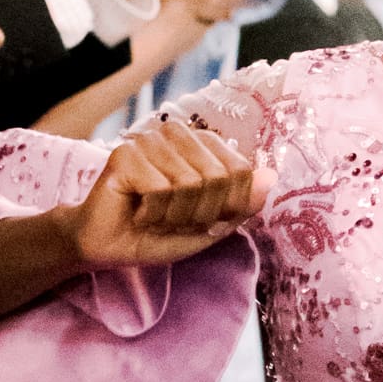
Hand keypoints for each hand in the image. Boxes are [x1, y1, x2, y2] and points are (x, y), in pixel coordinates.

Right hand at [69, 119, 270, 267]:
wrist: (110, 247)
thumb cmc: (159, 233)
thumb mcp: (213, 226)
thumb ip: (243, 204)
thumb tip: (272, 177)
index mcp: (205, 144)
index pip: (241, 171)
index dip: (228, 207)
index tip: (204, 219)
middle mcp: (179, 134)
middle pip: (217, 177)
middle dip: (200, 214)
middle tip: (175, 220)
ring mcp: (151, 140)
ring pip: (189, 184)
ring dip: (175, 216)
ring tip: (156, 216)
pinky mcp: (125, 154)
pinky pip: (160, 189)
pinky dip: (153, 214)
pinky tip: (138, 213)